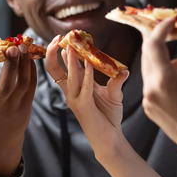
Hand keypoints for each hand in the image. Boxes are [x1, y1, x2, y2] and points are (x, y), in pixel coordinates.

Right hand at [0, 44, 36, 176]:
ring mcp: (13, 105)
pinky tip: (28, 57)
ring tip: (22, 47)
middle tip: (12, 47)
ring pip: (22, 82)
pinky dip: (31, 69)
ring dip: (24, 63)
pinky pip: (31, 84)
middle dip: (10, 64)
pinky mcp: (26, 104)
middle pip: (6, 83)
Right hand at [45, 36, 128, 159]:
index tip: (65, 37)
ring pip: (68, 76)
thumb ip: (115, 80)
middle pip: (53, 70)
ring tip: (73, 45)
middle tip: (61, 37)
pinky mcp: (83, 107)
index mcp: (74, 87)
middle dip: (53, 52)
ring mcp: (75, 99)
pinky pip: (84, 88)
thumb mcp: (113, 93)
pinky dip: (87, 75)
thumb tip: (123, 69)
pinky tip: (90, 64)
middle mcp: (71, 92)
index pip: (58, 67)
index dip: (58, 52)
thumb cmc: (108, 116)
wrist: (110, 138)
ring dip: (71, 60)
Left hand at [140, 18, 176, 155]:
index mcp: (162, 78)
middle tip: (173, 33)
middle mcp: (149, 88)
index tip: (172, 20)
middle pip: (148, 55)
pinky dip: (162, 75)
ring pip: (150, 69)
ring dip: (163, 60)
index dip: (162, 28)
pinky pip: (152, 84)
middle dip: (160, 42)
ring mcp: (147, 99)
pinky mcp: (149, 108)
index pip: (154, 43)